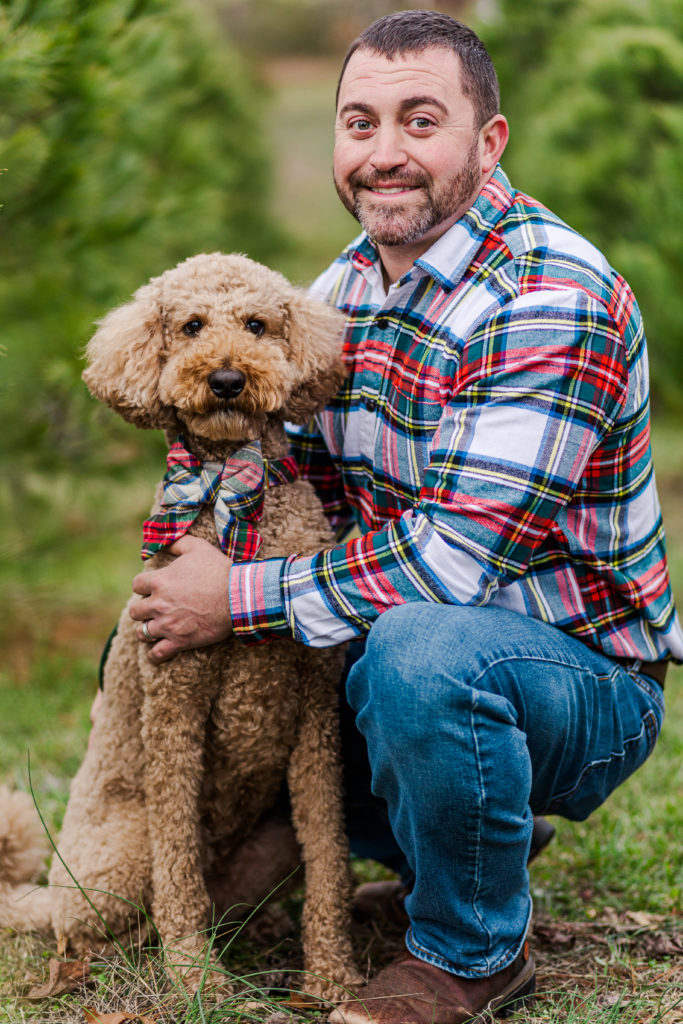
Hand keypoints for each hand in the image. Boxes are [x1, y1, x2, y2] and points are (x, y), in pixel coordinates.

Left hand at [130, 535, 232, 662]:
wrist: (238, 596)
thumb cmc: (218, 570)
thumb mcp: (197, 547)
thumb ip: (177, 542)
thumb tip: (164, 542)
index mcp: (160, 581)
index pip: (137, 585)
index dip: (143, 586)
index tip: (151, 588)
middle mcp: (159, 604)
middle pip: (135, 611)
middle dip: (142, 610)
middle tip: (152, 609)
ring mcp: (167, 625)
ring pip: (142, 633)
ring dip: (146, 630)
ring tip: (152, 629)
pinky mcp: (179, 641)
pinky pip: (157, 654)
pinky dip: (154, 655)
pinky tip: (156, 652)